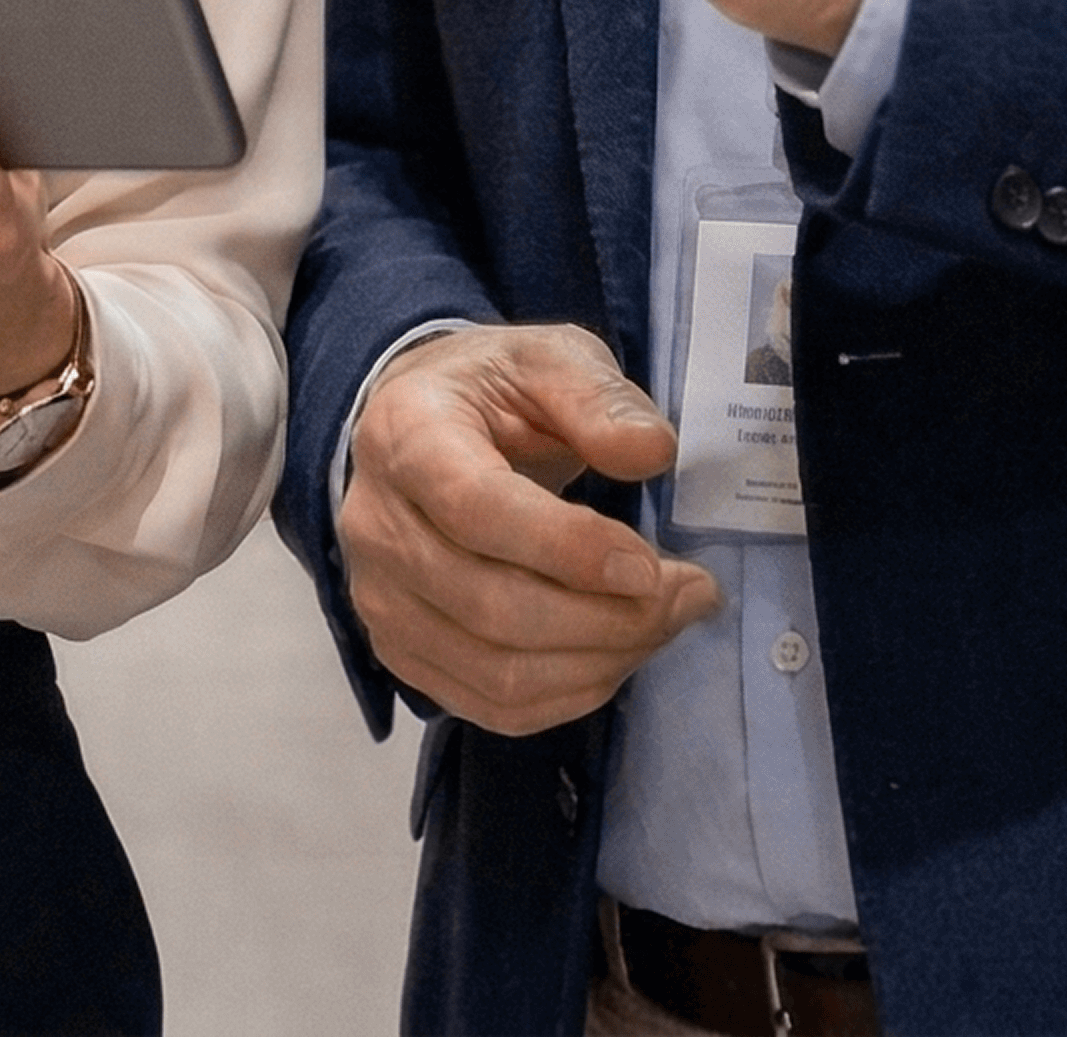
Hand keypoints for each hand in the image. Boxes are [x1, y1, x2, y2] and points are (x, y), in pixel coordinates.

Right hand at [338, 323, 722, 733]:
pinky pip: (493, 706)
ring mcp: (381, 600)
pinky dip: (570, 695)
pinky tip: (617, 653)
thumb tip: (651, 451)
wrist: (421, 430)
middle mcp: (376, 527)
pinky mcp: (402, 652)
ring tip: (665, 622)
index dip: (567, 548)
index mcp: (406, 437)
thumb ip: (599, 398)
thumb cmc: (492, 394)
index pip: (476, 509)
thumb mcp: (548, 360)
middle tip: (690, 595)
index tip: (649, 565)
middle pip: (492, 606)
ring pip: (497, 670)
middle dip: (609, 618)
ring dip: (601, 661)